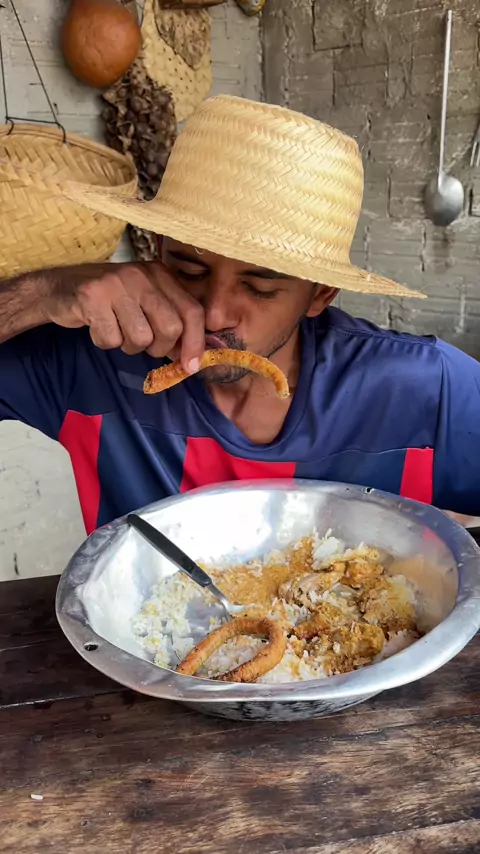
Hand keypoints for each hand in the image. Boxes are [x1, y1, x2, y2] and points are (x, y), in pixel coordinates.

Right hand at [45, 261, 204, 372]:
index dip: (195, 343)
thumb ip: (170, 323)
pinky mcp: (92, 297)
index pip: (192, 311)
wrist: (59, 288)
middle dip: (159, 348)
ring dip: (128, 346)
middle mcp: (142, 274)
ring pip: (141, 338)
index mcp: (160, 274)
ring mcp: (116, 284)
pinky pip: (112, 340)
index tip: (190, 366)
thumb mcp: (144, 303)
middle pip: (171, 328)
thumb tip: (191, 358)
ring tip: (116, 330)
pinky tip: (97, 326)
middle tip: (142, 344)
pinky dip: (104, 342)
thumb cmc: (110, 301)